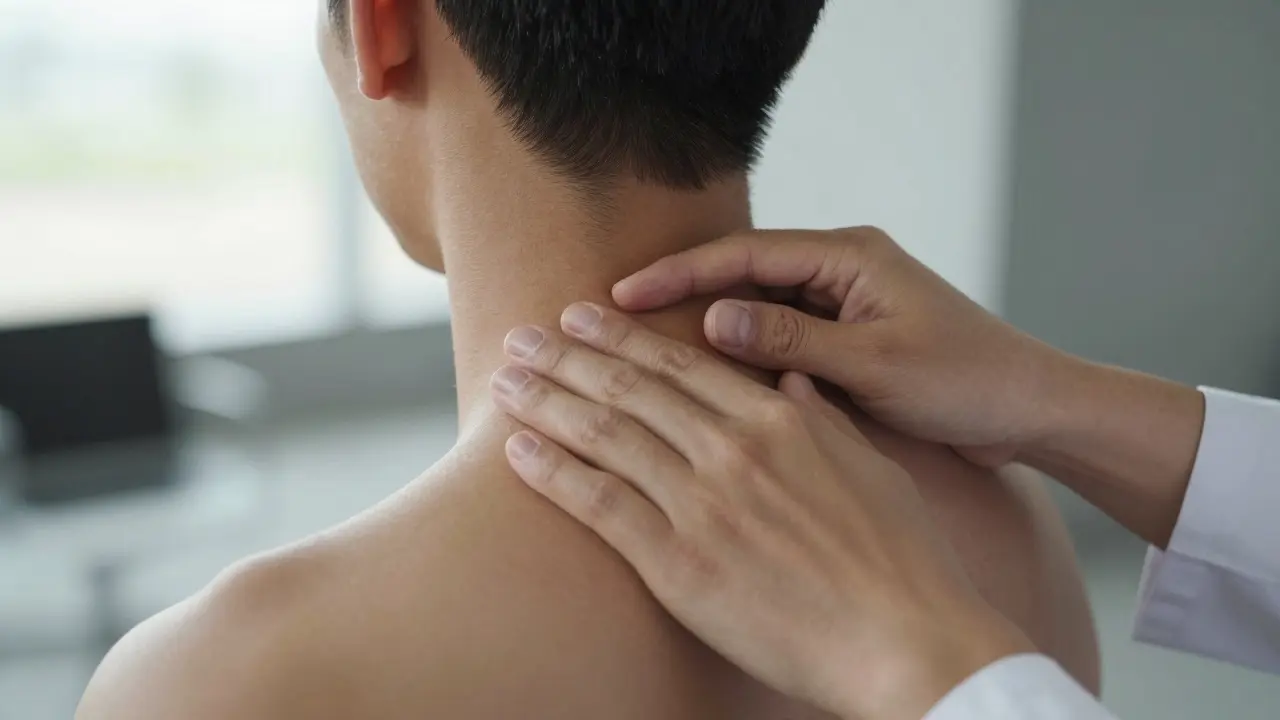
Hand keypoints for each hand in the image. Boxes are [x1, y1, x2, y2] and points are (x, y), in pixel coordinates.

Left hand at [489, 303, 1032, 719]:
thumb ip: (821, 417)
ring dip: (547, 400)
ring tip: (506, 378)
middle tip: (524, 334)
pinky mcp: (678, 564)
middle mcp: (732, 449)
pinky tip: (517, 449)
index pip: (681, 364)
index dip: (622, 336)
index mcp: (778, 420)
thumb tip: (792, 380)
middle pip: (631, 387)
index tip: (581, 316)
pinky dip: (553, 471)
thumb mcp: (870, 465)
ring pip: (605, 434)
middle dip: (568, 355)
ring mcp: (702, 504)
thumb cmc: (901, 557)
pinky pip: (600, 504)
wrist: (907, 639)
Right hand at [612, 227, 1075, 466]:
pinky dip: (742, 355)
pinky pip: (779, 338)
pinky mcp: (846, 339)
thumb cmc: (967, 381)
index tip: (622, 295)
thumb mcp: (877, 362)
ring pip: (756, 308)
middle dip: (679, 294)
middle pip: (742, 274)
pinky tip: (703, 379)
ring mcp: (842, 305)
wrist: (1028, 409)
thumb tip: (714, 320)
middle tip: (611, 318)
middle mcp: (842, 270)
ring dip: (706, 326)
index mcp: (851, 256)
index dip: (680, 274)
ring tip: (642, 348)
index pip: (745, 255)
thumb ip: (795, 339)